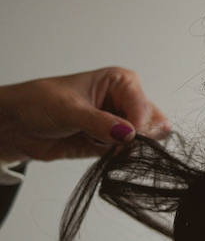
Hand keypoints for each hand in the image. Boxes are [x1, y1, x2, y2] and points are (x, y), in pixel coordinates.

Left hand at [0, 67, 170, 163]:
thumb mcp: (68, 109)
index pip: (143, 105)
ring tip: (107, 147)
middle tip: (121, 144)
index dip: (138, 123)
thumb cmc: (37, 103)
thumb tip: (128, 134)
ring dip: (130, 149)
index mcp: (119, 82)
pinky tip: (102, 152)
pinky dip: (120, 158)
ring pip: (145, 140)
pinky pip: (129, 154)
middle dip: (141, 137)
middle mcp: (124, 102)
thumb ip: (100, 122)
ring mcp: (119, 123)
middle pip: (153, 122)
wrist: (16, 124)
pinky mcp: (112, 143)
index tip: (127, 137)